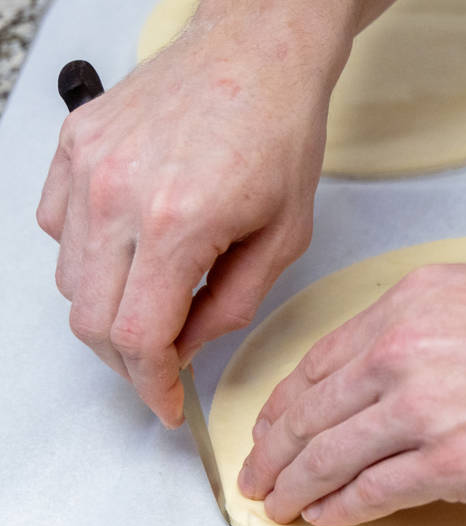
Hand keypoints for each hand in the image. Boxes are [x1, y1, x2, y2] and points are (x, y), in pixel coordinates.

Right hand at [36, 19, 341, 426]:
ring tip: (159, 301)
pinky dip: (88, 259)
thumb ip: (229, 307)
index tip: (167, 405)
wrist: (256, 54)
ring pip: (69, 281)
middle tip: (165, 366)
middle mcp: (117, 195)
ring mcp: (86, 167)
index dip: (153, 386)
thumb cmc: (280, 134)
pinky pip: (57, 229)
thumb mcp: (283, 239)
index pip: (138, 338)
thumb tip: (184, 349)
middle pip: (92, 321)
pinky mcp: (73, 145)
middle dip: (130, 361)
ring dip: (110, 311)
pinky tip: (133, 251)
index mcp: (178, 223)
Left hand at [237, 264, 465, 525]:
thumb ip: (416, 323)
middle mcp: (397, 356)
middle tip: (255, 475)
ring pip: (329, 458)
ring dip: (295, 486)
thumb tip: (382, 361)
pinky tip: (324, 517)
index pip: (316, 364)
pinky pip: (372, 492)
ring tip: (277, 504)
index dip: (283, 404)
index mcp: (400, 310)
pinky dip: (339, 509)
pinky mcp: (448, 463)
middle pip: (308, 414)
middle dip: (272, 451)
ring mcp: (419, 411)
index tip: (271, 426)